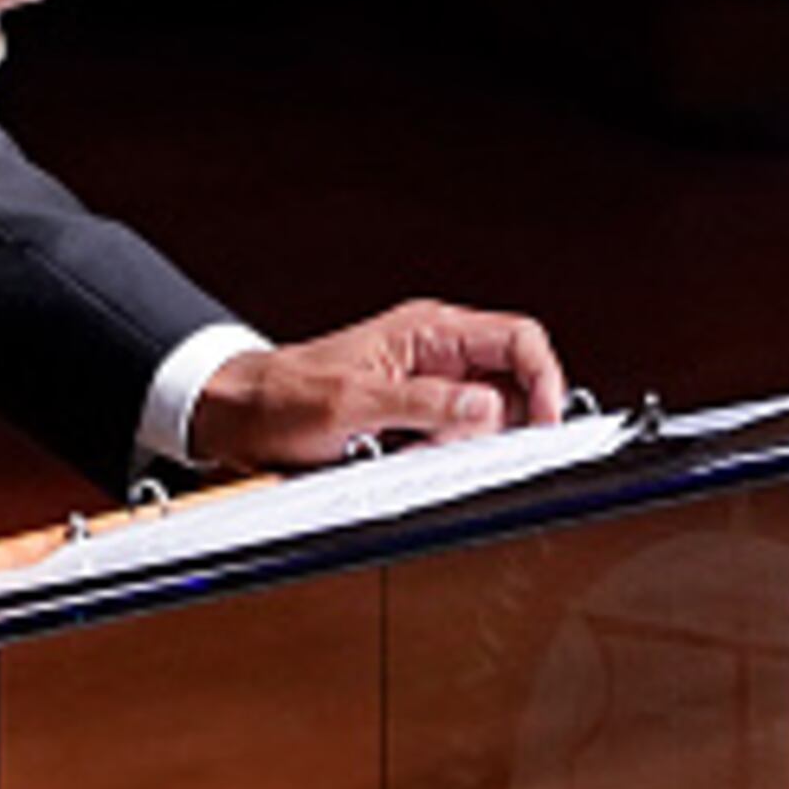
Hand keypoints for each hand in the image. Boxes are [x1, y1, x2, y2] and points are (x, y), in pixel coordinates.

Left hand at [186, 300, 567, 470]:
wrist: (242, 414)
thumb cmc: (284, 395)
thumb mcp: (354, 402)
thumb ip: (424, 404)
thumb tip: (488, 409)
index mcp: (428, 331)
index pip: (518, 340)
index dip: (544, 379)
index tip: (545, 423)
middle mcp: (436, 354)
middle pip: (511, 384)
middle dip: (498, 424)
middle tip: (457, 446)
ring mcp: (428, 386)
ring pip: (486, 419)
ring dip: (465, 444)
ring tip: (414, 450)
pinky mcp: (416, 418)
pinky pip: (455, 438)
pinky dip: (444, 456)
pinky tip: (406, 458)